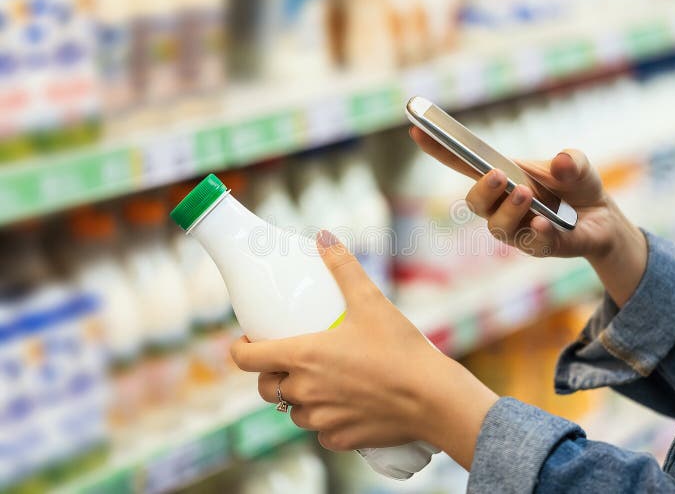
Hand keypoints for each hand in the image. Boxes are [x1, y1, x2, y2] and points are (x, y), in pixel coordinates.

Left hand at [230, 231, 497, 467]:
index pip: (247, 360)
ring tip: (320, 381)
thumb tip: (324, 237)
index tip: (249, 341)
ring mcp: (321, 419)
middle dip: (271, 374)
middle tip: (290, 359)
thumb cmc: (400, 349)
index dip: (241, 350)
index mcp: (303, 357)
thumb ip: (343, 268)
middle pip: (266, 388)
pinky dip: (325, 419)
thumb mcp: (371, 301)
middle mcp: (304, 392)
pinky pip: (320, 431)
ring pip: (293, 411)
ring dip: (299, 398)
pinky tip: (344, 404)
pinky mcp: (339, 439)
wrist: (432, 399)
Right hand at [409, 126, 646, 305]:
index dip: (438, 149)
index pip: (462, 163)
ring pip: (497, 227)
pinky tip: (546, 223)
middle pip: (474, 203)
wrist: (603, 218)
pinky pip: (531, 244)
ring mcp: (516, 229)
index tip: (417, 129)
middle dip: (481, 190)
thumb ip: (572, 161)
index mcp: (500, 176)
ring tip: (527, 194)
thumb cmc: (576, 186)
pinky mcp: (538, 247)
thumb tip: (562, 161)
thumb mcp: (578, 165)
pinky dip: (537, 232)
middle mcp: (500, 205)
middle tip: (497, 175)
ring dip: (509, 210)